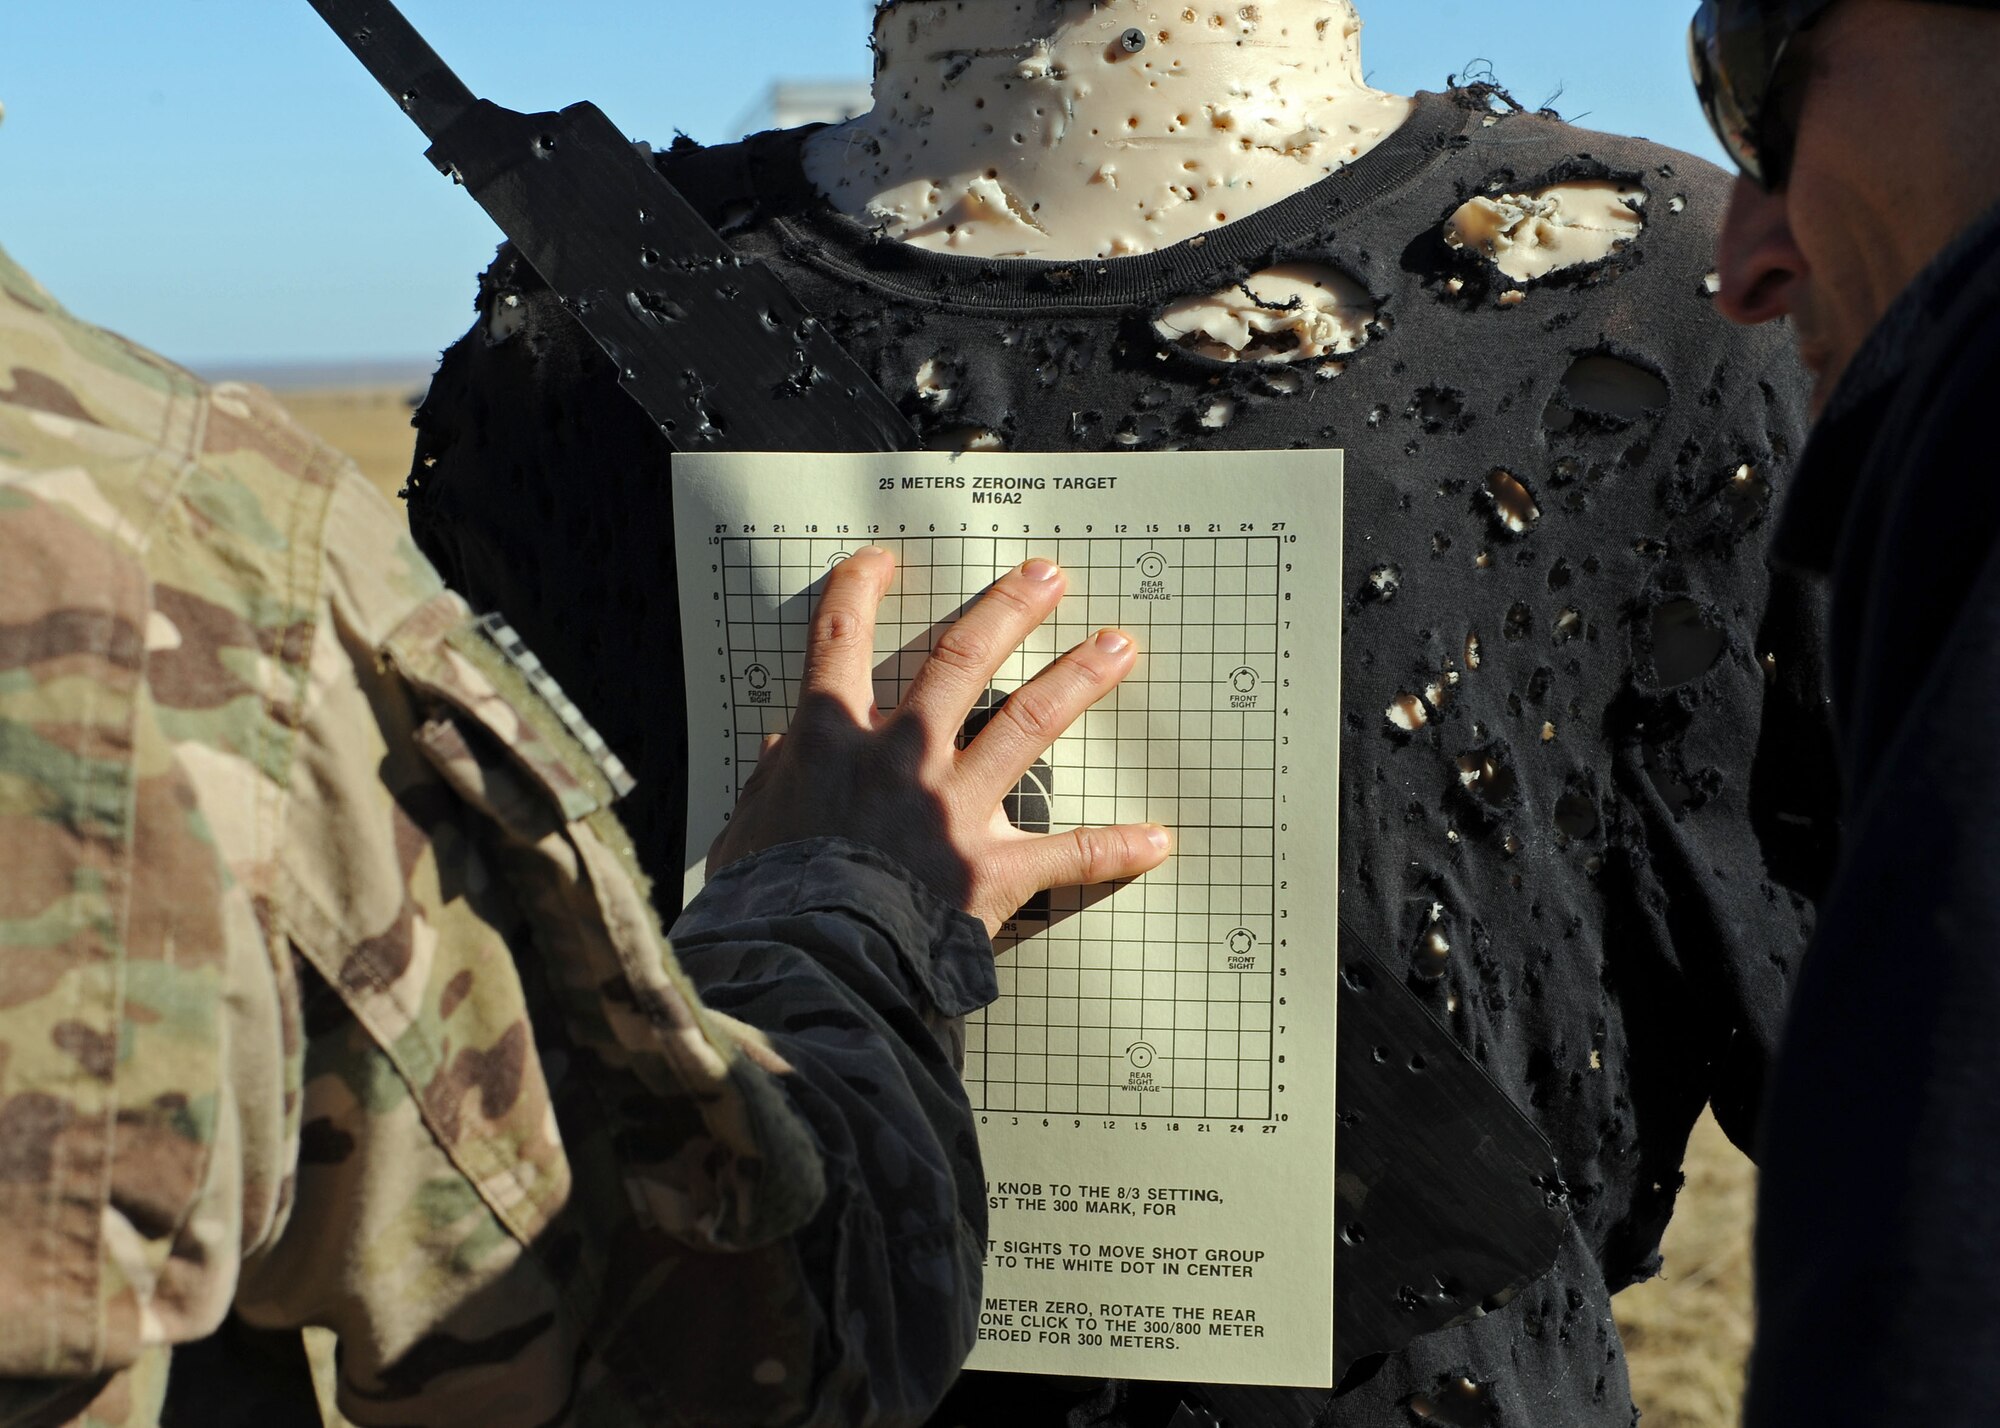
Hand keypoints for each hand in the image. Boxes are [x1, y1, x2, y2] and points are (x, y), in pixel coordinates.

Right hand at [707, 548, 1171, 935]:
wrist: (807, 965)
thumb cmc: (767, 903)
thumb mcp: (747, 829)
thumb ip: (771, 783)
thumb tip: (784, 749)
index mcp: (831, 739)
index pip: (840, 639)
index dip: (859, 590)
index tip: (882, 562)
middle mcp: (901, 756)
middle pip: (961, 657)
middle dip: (1008, 609)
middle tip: (1049, 577)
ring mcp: (953, 807)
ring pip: (1027, 722)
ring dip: (1077, 679)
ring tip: (1117, 647)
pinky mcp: (992, 868)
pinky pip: (1066, 854)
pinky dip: (1114, 849)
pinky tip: (1156, 840)